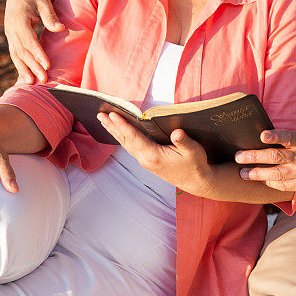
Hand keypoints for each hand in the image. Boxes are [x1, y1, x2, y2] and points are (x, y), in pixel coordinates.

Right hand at [4, 0, 63, 83]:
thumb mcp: (44, 2)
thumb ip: (50, 16)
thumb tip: (60, 29)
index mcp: (19, 20)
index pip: (29, 41)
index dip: (38, 54)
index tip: (48, 65)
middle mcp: (11, 29)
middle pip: (22, 51)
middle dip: (33, 66)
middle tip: (44, 79)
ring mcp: (10, 34)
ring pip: (16, 55)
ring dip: (24, 69)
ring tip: (32, 83)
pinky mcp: (12, 37)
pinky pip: (15, 53)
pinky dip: (20, 65)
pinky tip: (25, 76)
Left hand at [98, 112, 213, 197]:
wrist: (195, 181)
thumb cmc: (195, 164)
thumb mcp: (194, 151)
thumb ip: (184, 142)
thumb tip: (177, 132)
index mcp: (153, 156)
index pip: (134, 138)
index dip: (123, 125)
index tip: (113, 115)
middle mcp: (145, 159)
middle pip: (125, 140)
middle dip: (113, 127)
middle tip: (100, 114)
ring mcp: (145, 160)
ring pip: (126, 143)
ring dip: (115, 131)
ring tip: (104, 120)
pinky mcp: (147, 160)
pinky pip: (130, 146)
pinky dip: (122, 136)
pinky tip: (119, 131)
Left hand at [235, 130, 295, 193]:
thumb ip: (286, 139)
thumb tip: (261, 139)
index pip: (287, 137)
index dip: (274, 136)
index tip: (262, 135)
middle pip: (276, 157)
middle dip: (255, 158)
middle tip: (238, 157)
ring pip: (277, 174)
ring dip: (258, 174)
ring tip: (244, 173)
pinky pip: (284, 186)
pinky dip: (272, 183)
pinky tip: (262, 181)